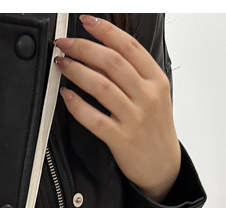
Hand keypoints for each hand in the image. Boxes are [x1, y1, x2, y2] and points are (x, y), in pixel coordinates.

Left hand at [54, 14, 180, 202]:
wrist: (163, 167)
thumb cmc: (155, 129)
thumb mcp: (155, 96)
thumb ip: (136, 74)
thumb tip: (106, 52)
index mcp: (156, 80)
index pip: (129, 47)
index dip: (106, 31)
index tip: (86, 21)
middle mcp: (147, 96)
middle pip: (112, 62)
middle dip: (84, 48)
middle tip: (64, 43)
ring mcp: (134, 118)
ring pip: (101, 86)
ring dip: (77, 71)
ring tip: (61, 63)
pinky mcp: (121, 139)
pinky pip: (94, 118)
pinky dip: (77, 105)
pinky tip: (66, 95)